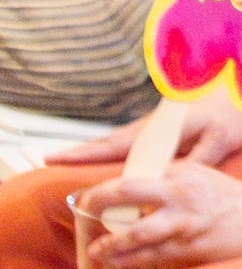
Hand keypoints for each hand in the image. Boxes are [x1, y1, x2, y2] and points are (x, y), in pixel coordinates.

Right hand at [57, 96, 241, 167]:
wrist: (231, 91)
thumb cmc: (226, 115)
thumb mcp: (217, 140)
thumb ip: (193, 159)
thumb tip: (170, 176)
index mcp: (156, 131)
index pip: (112, 145)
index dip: (83, 154)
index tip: (55, 158)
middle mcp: (147, 130)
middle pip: (104, 143)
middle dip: (76, 152)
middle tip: (46, 160)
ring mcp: (149, 130)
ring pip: (112, 143)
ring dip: (88, 151)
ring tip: (64, 161)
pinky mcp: (155, 133)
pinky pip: (124, 144)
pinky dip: (105, 150)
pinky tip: (101, 158)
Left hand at [85, 161, 241, 268]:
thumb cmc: (228, 200)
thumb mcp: (198, 176)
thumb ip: (167, 177)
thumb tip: (131, 185)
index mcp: (178, 172)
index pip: (132, 174)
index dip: (104, 187)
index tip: (86, 197)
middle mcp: (178, 193)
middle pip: (126, 193)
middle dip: (97, 202)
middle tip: (82, 213)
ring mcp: (184, 222)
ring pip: (137, 233)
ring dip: (111, 244)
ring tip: (96, 252)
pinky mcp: (192, 247)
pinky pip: (156, 256)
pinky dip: (134, 261)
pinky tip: (121, 264)